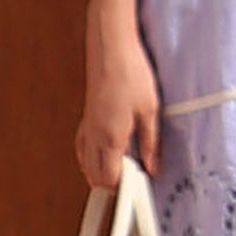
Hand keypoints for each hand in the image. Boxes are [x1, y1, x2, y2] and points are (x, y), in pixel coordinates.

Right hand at [76, 15, 161, 187]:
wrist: (110, 47)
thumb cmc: (131, 73)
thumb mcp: (151, 110)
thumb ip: (151, 143)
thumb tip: (153, 166)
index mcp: (111, 137)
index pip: (111, 178)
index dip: (124, 188)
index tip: (140, 187)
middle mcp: (94, 135)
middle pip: (95, 176)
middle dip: (112, 184)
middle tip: (134, 180)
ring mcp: (87, 126)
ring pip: (85, 163)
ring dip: (100, 172)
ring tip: (123, 169)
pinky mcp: (86, 116)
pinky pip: (82, 147)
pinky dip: (91, 157)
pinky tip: (105, 153)